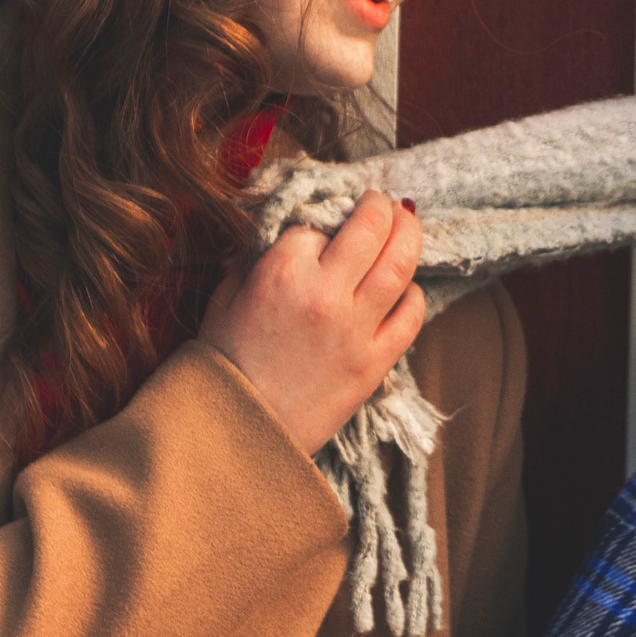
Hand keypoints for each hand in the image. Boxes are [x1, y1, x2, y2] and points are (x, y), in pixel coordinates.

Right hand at [201, 190, 423, 455]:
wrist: (233, 433)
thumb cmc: (222, 364)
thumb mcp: (225, 296)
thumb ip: (256, 259)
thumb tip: (285, 235)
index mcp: (281, 271)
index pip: (317, 224)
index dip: (322, 221)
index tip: (326, 226)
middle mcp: (324, 293)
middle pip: (372, 227)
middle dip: (382, 206)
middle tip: (385, 202)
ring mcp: (355, 329)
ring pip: (401, 263)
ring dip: (410, 234)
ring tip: (408, 223)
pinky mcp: (374, 364)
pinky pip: (412, 316)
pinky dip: (413, 294)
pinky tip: (405, 288)